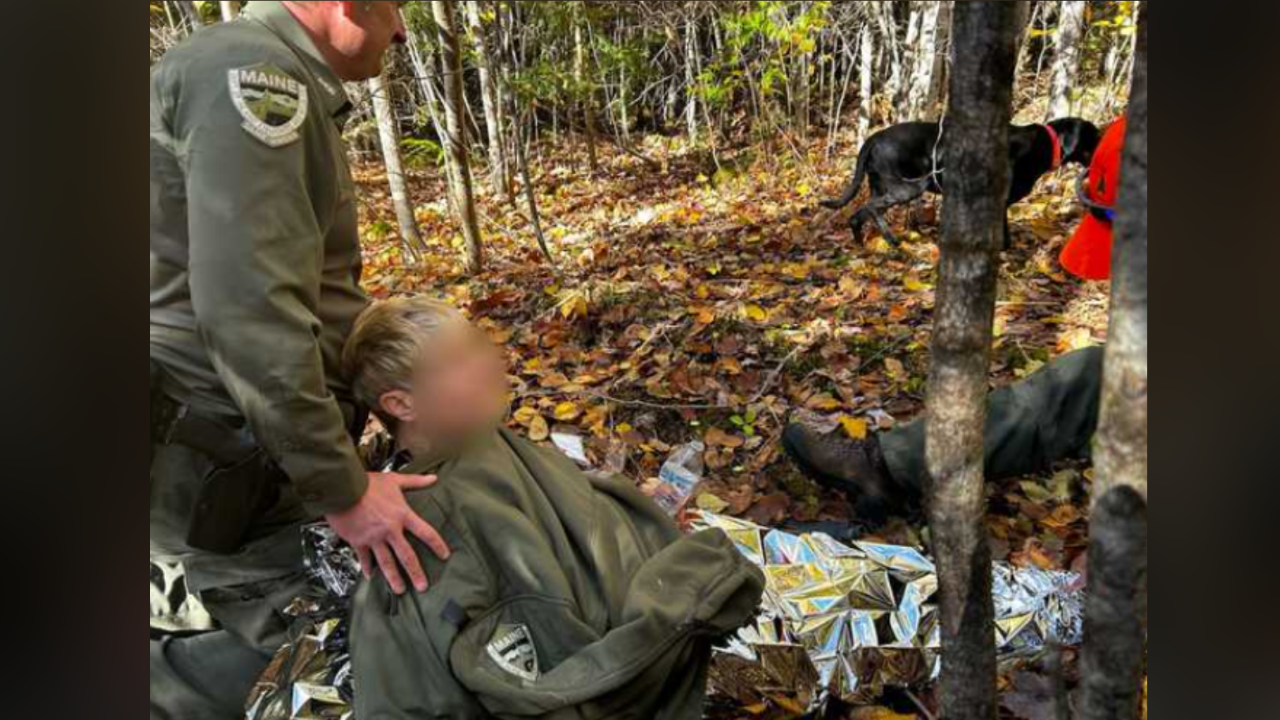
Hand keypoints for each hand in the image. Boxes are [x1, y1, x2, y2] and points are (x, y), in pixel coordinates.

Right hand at [326, 473, 450, 594]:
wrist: (343, 488)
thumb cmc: (368, 483)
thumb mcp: (394, 480)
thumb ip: (415, 481)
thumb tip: (433, 478)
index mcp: (402, 515)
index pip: (426, 533)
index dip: (437, 545)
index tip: (444, 556)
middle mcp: (390, 530)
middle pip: (407, 556)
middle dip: (416, 573)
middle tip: (423, 587)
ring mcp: (374, 538)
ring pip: (387, 562)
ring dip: (394, 578)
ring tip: (400, 591)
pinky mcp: (359, 541)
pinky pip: (365, 558)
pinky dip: (367, 568)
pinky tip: (370, 577)